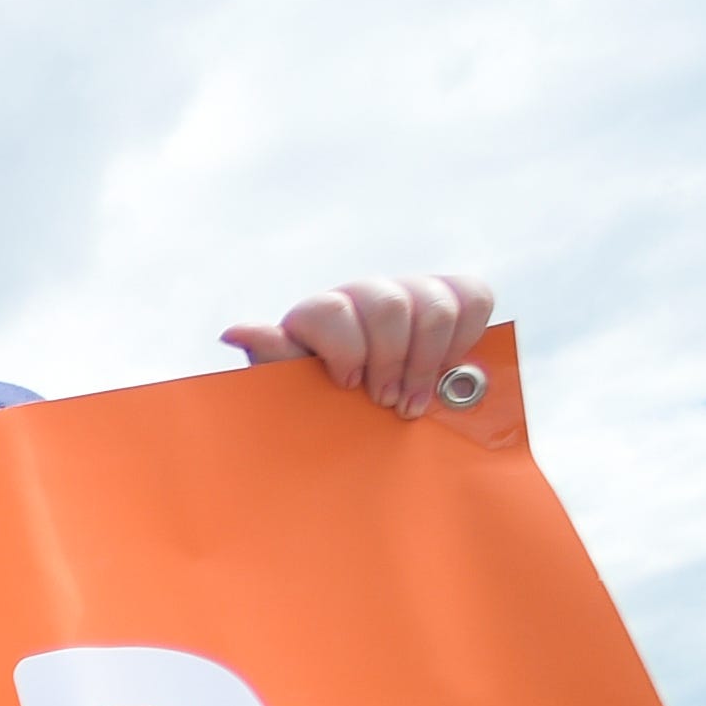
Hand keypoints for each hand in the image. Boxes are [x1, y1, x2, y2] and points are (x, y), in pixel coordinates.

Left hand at [226, 274, 497, 418]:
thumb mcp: (292, 390)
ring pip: (434, 304)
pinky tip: (447, 370)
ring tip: (416, 400)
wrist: (368, 414)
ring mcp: (409, 292)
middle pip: (389, 305)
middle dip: (392, 360)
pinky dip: (466, 337)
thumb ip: (273, 358)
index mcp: (320, 313)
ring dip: (429, 360)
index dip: (346, 349)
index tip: (349, 388)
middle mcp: (364, 294)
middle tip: (389, 404)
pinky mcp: (450, 297)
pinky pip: (472, 299)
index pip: (331, 308)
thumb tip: (233, 331)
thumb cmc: (324, 404)